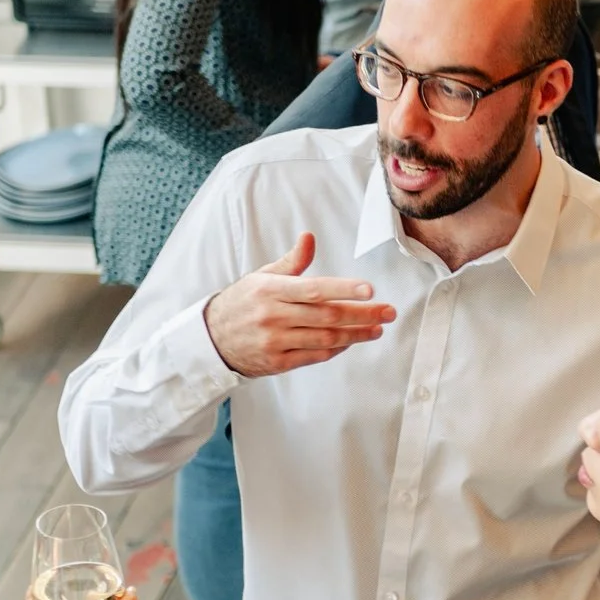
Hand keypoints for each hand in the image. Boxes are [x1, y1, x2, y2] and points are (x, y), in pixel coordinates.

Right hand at [202, 234, 396, 377]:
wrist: (211, 338)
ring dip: (355, 334)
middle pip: (326, 316)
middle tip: (388, 312)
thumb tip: (310, 237)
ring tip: (377, 328)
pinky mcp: (277, 362)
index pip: (313, 289)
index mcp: (270, 290)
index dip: (343, 289)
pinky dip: (336, 349)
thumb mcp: (262, 277)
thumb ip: (291, 261)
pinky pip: (314, 356)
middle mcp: (273, 316)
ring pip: (324, 339)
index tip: (369, 290)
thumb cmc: (243, 303)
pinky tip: (352, 341)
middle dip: (362, 314)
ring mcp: (275, 341)